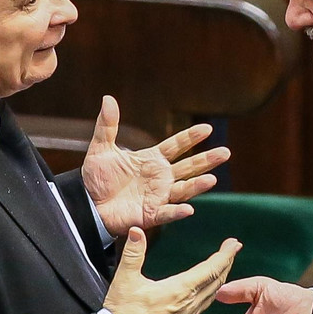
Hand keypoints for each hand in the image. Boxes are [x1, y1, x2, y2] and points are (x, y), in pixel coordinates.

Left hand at [83, 96, 230, 235]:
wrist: (87, 204)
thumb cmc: (96, 178)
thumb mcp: (100, 148)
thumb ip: (107, 125)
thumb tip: (108, 98)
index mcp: (152, 160)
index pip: (176, 145)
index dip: (191, 137)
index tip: (207, 128)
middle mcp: (160, 177)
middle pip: (188, 167)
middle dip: (207, 160)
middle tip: (225, 152)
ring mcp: (158, 196)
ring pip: (183, 189)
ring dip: (197, 185)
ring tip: (211, 179)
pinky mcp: (151, 214)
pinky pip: (167, 213)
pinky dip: (177, 211)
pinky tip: (189, 209)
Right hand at [104, 228, 240, 313]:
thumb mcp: (125, 279)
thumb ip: (134, 252)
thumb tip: (137, 231)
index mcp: (180, 290)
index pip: (211, 269)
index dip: (225, 255)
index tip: (234, 244)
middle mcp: (188, 305)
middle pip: (217, 281)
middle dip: (227, 263)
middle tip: (233, 250)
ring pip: (211, 296)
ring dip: (220, 279)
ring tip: (222, 268)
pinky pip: (201, 309)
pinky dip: (209, 295)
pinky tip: (205, 294)